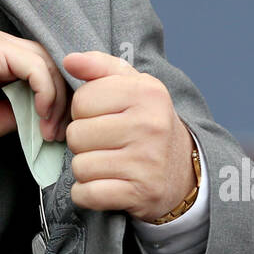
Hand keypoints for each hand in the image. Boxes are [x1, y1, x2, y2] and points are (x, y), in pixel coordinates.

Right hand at [0, 27, 68, 160]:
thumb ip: (18, 114)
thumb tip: (46, 119)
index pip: (38, 70)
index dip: (54, 98)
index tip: (56, 129)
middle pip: (47, 63)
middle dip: (61, 98)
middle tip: (60, 131)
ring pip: (45, 62)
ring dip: (55, 99)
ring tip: (50, 129)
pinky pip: (34, 65)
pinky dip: (45, 92)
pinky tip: (41, 115)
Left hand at [61, 51, 194, 221]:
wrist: (184, 172)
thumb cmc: (148, 124)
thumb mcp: (133, 87)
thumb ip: (100, 67)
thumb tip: (70, 60)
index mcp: (146, 92)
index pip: (82, 100)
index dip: (83, 111)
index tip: (102, 117)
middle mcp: (149, 125)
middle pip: (76, 134)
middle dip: (83, 142)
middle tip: (105, 144)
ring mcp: (146, 161)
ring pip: (80, 166)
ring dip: (86, 168)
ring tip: (107, 163)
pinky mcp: (140, 193)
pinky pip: (88, 194)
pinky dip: (87, 194)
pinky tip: (105, 184)